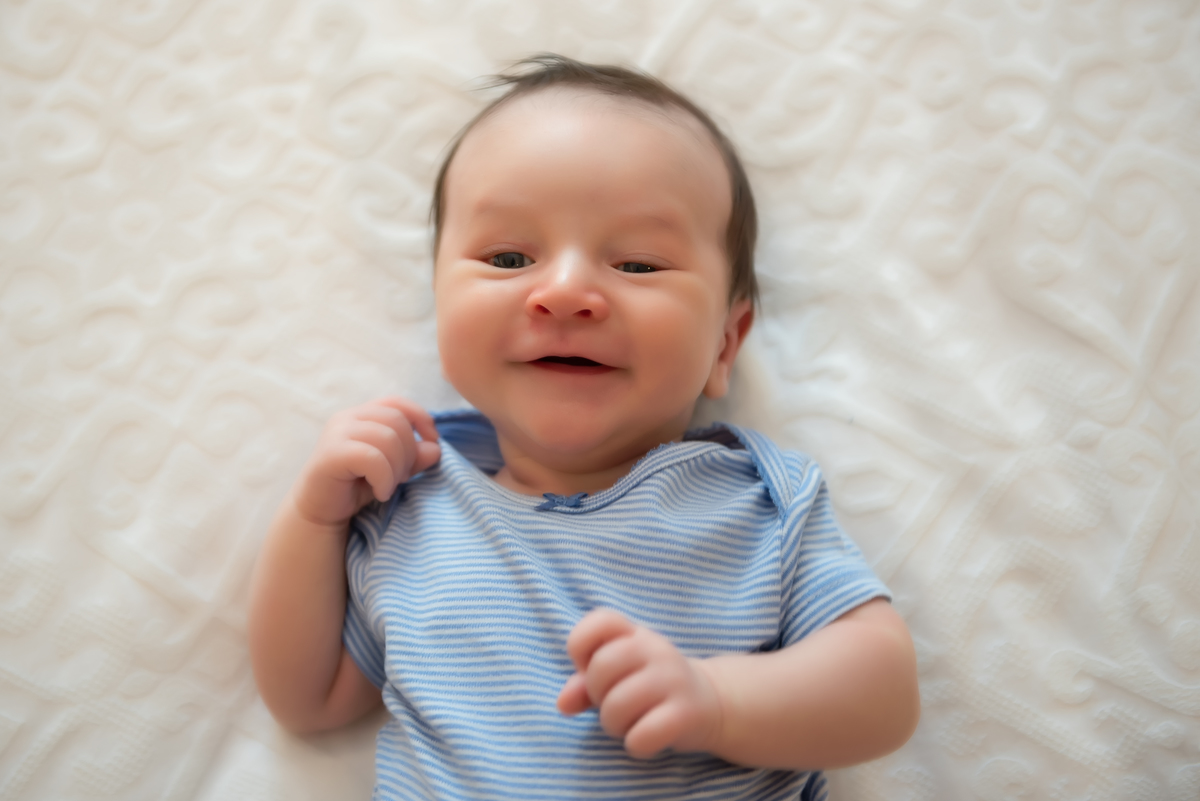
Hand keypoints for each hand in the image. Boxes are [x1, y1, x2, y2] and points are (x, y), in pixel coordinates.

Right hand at [291, 397, 440, 526]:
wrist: (320, 512)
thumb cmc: (355, 487)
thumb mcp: (393, 470)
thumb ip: (414, 457)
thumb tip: (436, 448)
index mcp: (361, 415)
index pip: (396, 402)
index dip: (420, 416)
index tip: (433, 441)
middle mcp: (346, 418)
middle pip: (397, 421)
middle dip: (409, 453)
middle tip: (401, 478)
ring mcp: (336, 433)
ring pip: (388, 439)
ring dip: (397, 469)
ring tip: (388, 486)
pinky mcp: (332, 454)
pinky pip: (373, 459)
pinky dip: (385, 479)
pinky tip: (380, 493)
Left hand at [556, 609, 722, 758]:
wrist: (711, 703)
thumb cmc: (650, 688)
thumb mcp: (618, 676)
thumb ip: (584, 684)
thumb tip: (563, 704)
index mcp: (636, 634)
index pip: (600, 621)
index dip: (581, 647)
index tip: (590, 667)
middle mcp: (657, 650)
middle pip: (601, 668)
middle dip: (597, 695)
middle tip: (612, 703)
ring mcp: (674, 680)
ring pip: (616, 706)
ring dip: (613, 725)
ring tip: (627, 724)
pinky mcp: (686, 714)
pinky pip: (642, 735)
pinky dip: (635, 744)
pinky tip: (645, 739)